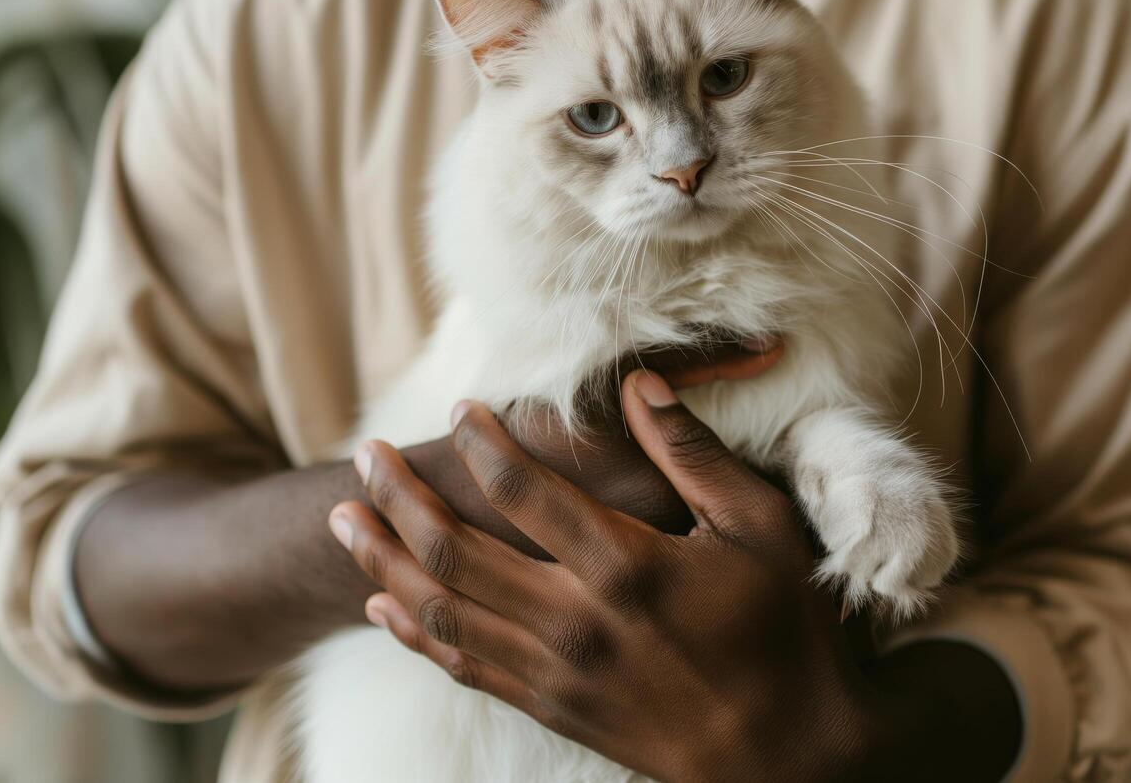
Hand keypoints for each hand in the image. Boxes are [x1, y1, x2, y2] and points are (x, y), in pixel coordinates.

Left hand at [332, 370, 892, 781]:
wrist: (785, 761)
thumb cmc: (785, 635)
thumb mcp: (762, 529)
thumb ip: (693, 454)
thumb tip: (636, 385)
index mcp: (625, 566)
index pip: (523, 489)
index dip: (482, 443)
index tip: (463, 410)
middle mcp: (573, 620)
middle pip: (454, 550)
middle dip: (399, 497)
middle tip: (365, 455)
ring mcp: (554, 671)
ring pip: (439, 610)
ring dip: (382, 559)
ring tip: (344, 518)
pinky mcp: (550, 707)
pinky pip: (461, 666)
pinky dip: (411, 632)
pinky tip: (381, 605)